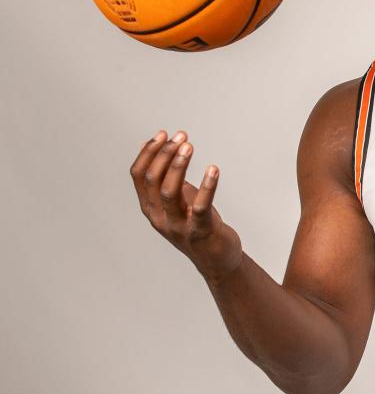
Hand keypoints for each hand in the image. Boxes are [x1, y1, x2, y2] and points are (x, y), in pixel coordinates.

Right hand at [130, 130, 242, 282]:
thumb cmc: (197, 225)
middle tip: (182, 137)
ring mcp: (179, 226)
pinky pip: (201, 206)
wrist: (217, 259)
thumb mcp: (178, 201)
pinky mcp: (201, 231)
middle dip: (164, 154)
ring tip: (189, 146)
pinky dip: (208, 186)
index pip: (139, 176)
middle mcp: (159, 217)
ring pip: (169, 192)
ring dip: (178, 166)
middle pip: (152, 180)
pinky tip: (214, 169)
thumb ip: (167, 180)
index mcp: (151, 208)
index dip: (148, 153)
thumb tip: (158, 150)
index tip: (163, 134)